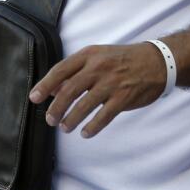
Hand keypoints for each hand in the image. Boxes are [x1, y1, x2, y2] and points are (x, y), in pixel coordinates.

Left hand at [28, 42, 167, 137]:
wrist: (156, 61)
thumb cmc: (122, 60)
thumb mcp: (97, 57)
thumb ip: (75, 72)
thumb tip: (52, 89)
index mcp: (88, 55)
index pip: (60, 70)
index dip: (45, 85)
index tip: (34, 98)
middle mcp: (98, 67)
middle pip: (70, 89)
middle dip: (57, 107)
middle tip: (49, 120)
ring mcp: (112, 82)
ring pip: (85, 104)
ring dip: (72, 119)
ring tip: (64, 127)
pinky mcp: (124, 97)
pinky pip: (104, 115)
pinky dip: (93, 126)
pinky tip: (85, 133)